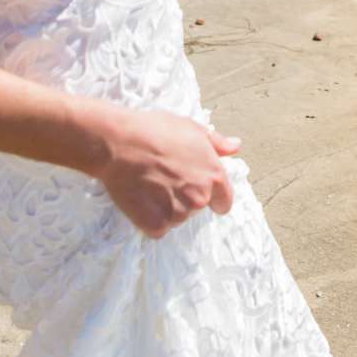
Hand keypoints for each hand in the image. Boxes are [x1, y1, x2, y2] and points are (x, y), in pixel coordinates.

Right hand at [91, 106, 239, 236]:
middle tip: (163, 178)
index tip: (198, 191)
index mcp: (213, 176)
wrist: (120, 143)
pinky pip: (158, 228)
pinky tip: (140, 198)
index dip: (213, 196)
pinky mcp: (157, 224)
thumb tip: (236, 147)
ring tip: (149, 184)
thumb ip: (217, 142)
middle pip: (197, 208)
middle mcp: (200, 198)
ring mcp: (179, 213)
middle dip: (184, 197)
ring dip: (165, 207)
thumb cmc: (154, 130)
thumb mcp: (191, 128)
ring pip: (176, 217)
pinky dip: (149, 218)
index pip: (224, 201)